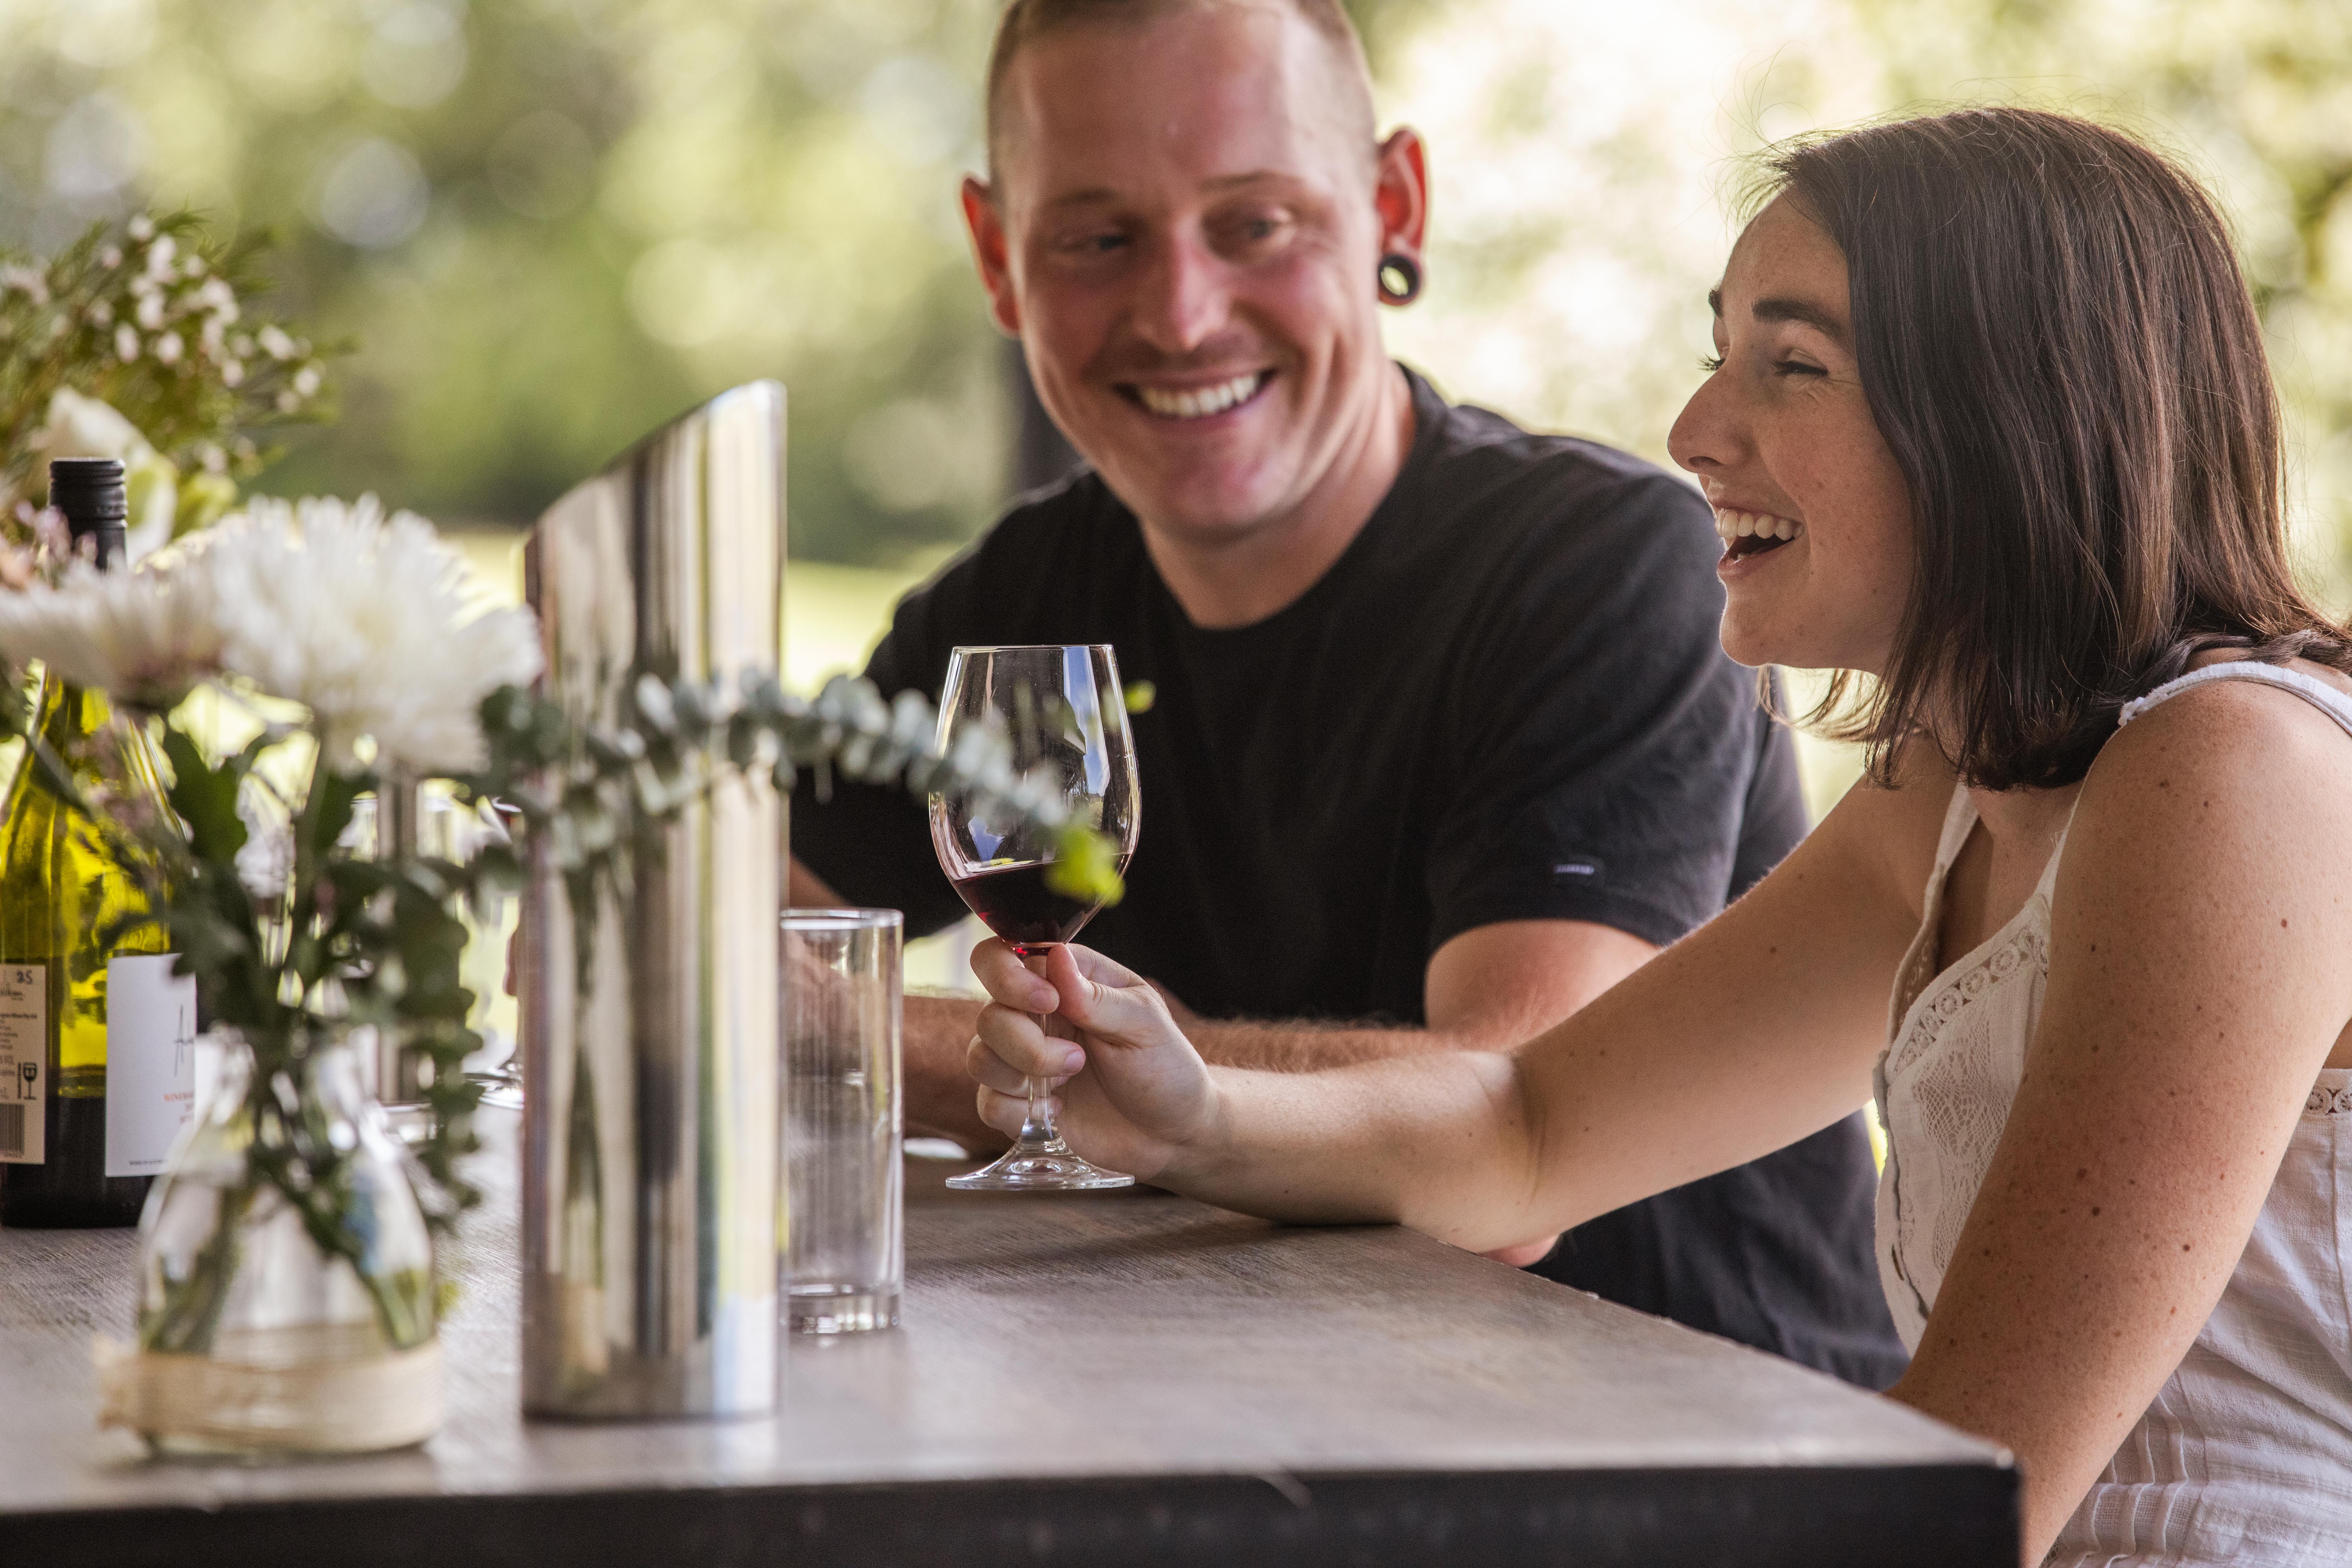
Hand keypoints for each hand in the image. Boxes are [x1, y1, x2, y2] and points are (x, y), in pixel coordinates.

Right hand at [967, 939, 1219, 1180]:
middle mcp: (1037, 1017)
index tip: (1048, 1002)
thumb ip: (1096, 995)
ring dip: (1022, 1074)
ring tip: (1071, 1079)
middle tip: (1076, 1059)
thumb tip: (1055, 956)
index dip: (1009, 978)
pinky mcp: (1021, 1104)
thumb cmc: (1166, 1068)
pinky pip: (988, 1102)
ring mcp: (1024, 1061)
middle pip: (989, 1014)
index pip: (1003, 956)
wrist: (1173, 1134)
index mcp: (1065, 981)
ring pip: (980, 1057)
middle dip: (1024, 1041)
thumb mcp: (1144, 1024)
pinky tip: (1058, 1112)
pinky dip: (1019, 1111)